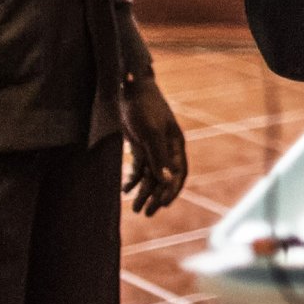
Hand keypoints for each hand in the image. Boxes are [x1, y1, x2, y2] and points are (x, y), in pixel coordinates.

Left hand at [121, 77, 188, 215]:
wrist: (130, 89)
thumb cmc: (144, 108)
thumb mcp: (151, 134)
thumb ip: (159, 157)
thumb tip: (167, 181)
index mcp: (175, 146)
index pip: (178, 174)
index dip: (172, 191)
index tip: (162, 205)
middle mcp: (167, 149)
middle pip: (164, 179)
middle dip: (156, 197)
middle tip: (146, 214)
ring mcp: (153, 148)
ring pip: (150, 176)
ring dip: (143, 192)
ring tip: (135, 209)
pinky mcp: (139, 145)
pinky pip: (139, 168)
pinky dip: (133, 180)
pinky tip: (125, 190)